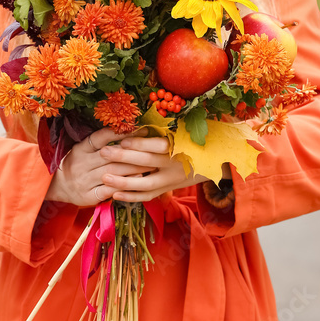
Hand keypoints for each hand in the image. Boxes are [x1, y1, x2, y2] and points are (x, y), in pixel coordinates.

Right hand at [45, 127, 158, 206]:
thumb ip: (100, 141)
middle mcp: (82, 163)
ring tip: (151, 163)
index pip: (100, 137)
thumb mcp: (82, 149)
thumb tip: (126, 131)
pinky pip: (109, 190)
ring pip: (113, 172)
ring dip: (133, 168)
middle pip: (111, 156)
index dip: (120, 132)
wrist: (57, 187)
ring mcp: (85, 180)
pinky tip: (137, 180)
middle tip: (153, 148)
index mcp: (81, 149)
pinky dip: (124, 185)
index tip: (139, 128)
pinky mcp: (89, 195)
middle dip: (134, 152)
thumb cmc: (75, 164)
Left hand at [96, 129, 219, 203]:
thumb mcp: (186, 132)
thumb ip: (165, 130)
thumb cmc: (196, 140)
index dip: (141, 143)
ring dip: (124, 182)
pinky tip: (114, 195)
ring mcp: (172, 180)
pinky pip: (149, 196)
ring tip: (105, 177)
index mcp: (181, 147)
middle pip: (148, 163)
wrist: (216, 162)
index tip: (122, 139)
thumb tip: (138, 123)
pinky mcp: (168, 189)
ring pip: (146, 184)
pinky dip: (132, 197)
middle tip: (104, 152)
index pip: (159, 146)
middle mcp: (176, 165)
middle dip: (124, 158)